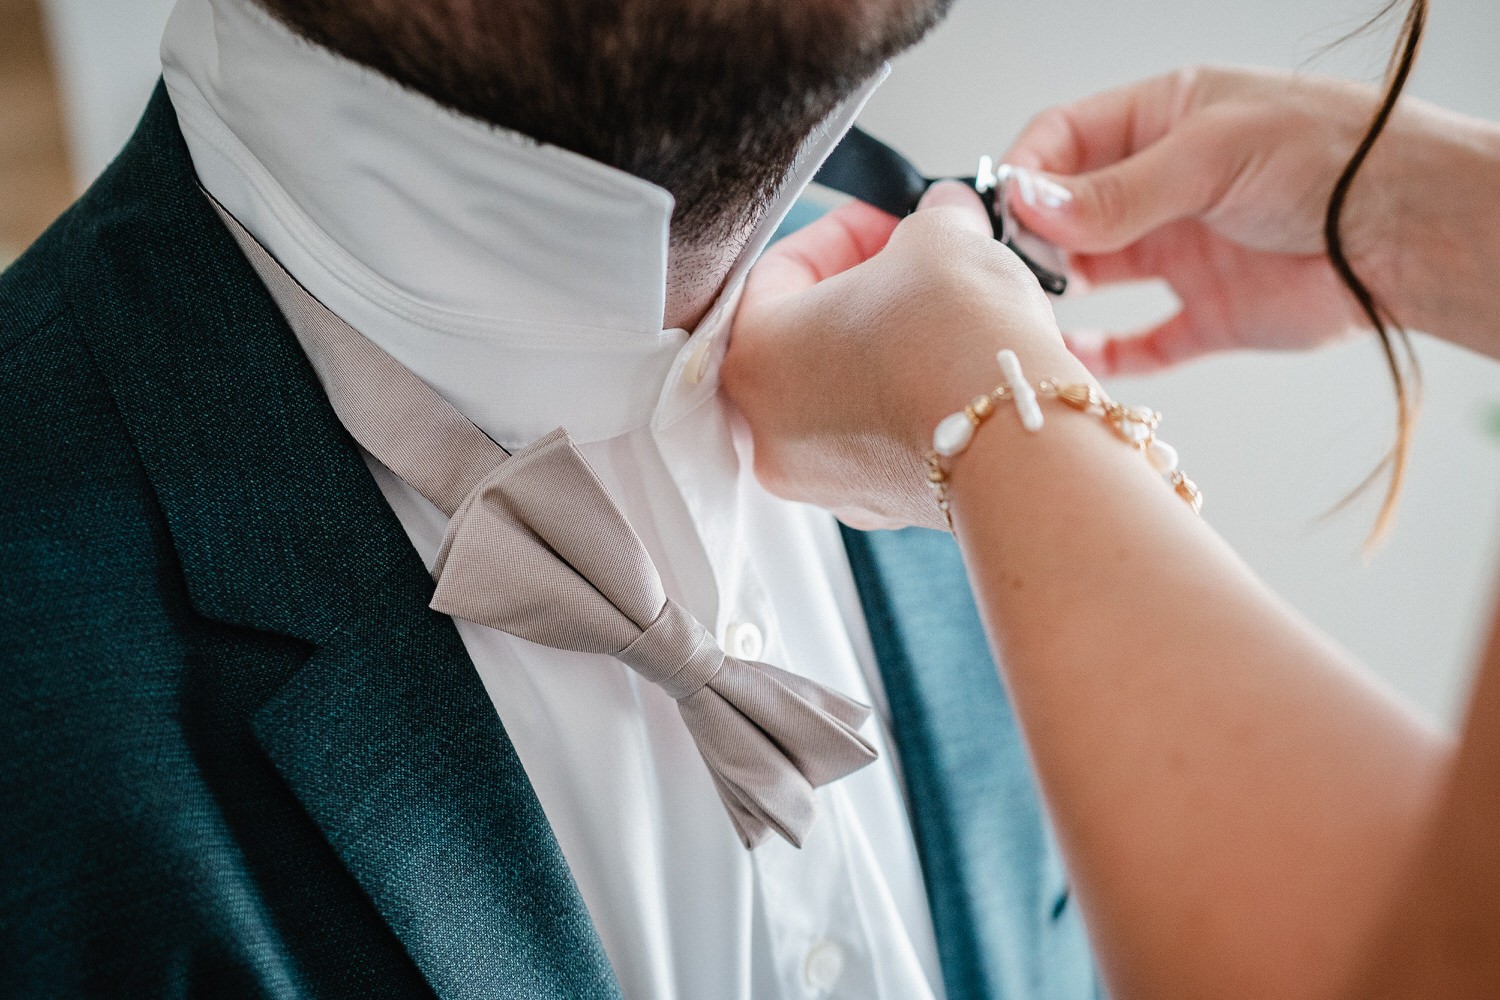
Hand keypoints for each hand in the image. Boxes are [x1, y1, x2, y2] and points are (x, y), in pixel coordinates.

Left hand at [724, 183, 1087, 530]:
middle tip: (916, 266)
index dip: (843, 231)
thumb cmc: (959, 342)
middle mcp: (772, 431)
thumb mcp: (940, 238)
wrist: (1022, 437)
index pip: (780, 270)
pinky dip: (911, 400)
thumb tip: (943, 217)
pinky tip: (957, 371)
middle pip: (809, 339)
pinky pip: (884, 437)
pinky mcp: (880, 505)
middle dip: (868, 292)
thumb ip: (930, 218)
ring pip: (847, 393)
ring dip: (890, 348)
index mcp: (754, 357)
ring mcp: (825, 479)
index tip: (888, 220)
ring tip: (946, 317)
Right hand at [1003, 65, 1499, 371]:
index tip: (1002, 213)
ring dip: (1058, 294)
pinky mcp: (1210, 315)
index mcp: (1164, 121)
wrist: (1412, 232)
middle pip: (1069, 212)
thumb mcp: (1212, 154)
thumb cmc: (1333, 157)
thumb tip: (1030, 205)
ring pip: (1096, 277)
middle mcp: (1166, 186)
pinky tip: (1074, 356)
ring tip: (1030, 312)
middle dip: (1033, 238)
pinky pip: (1142, 342)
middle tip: (1010, 269)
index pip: (1065, 140)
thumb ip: (1117, 190)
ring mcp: (1185, 252)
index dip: (1027, 174)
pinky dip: (1106, 355)